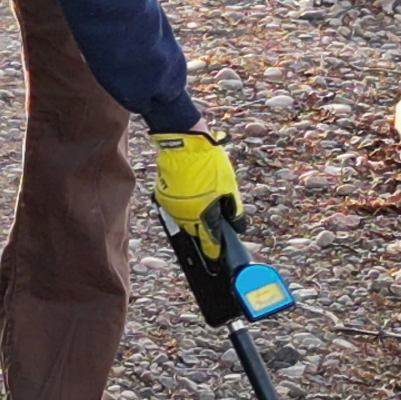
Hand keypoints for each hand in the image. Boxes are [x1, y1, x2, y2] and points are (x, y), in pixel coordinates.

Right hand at [151, 131, 244, 260]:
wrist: (183, 144)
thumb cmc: (209, 162)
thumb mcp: (229, 185)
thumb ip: (234, 208)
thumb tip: (237, 225)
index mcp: (204, 214)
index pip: (210, 241)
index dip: (214, 249)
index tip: (216, 255)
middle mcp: (186, 215)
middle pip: (196, 232)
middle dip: (204, 231)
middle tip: (212, 227)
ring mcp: (172, 206)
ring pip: (184, 220)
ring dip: (193, 218)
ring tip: (201, 204)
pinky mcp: (162, 196)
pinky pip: (175, 208)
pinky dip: (183, 205)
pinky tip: (190, 194)